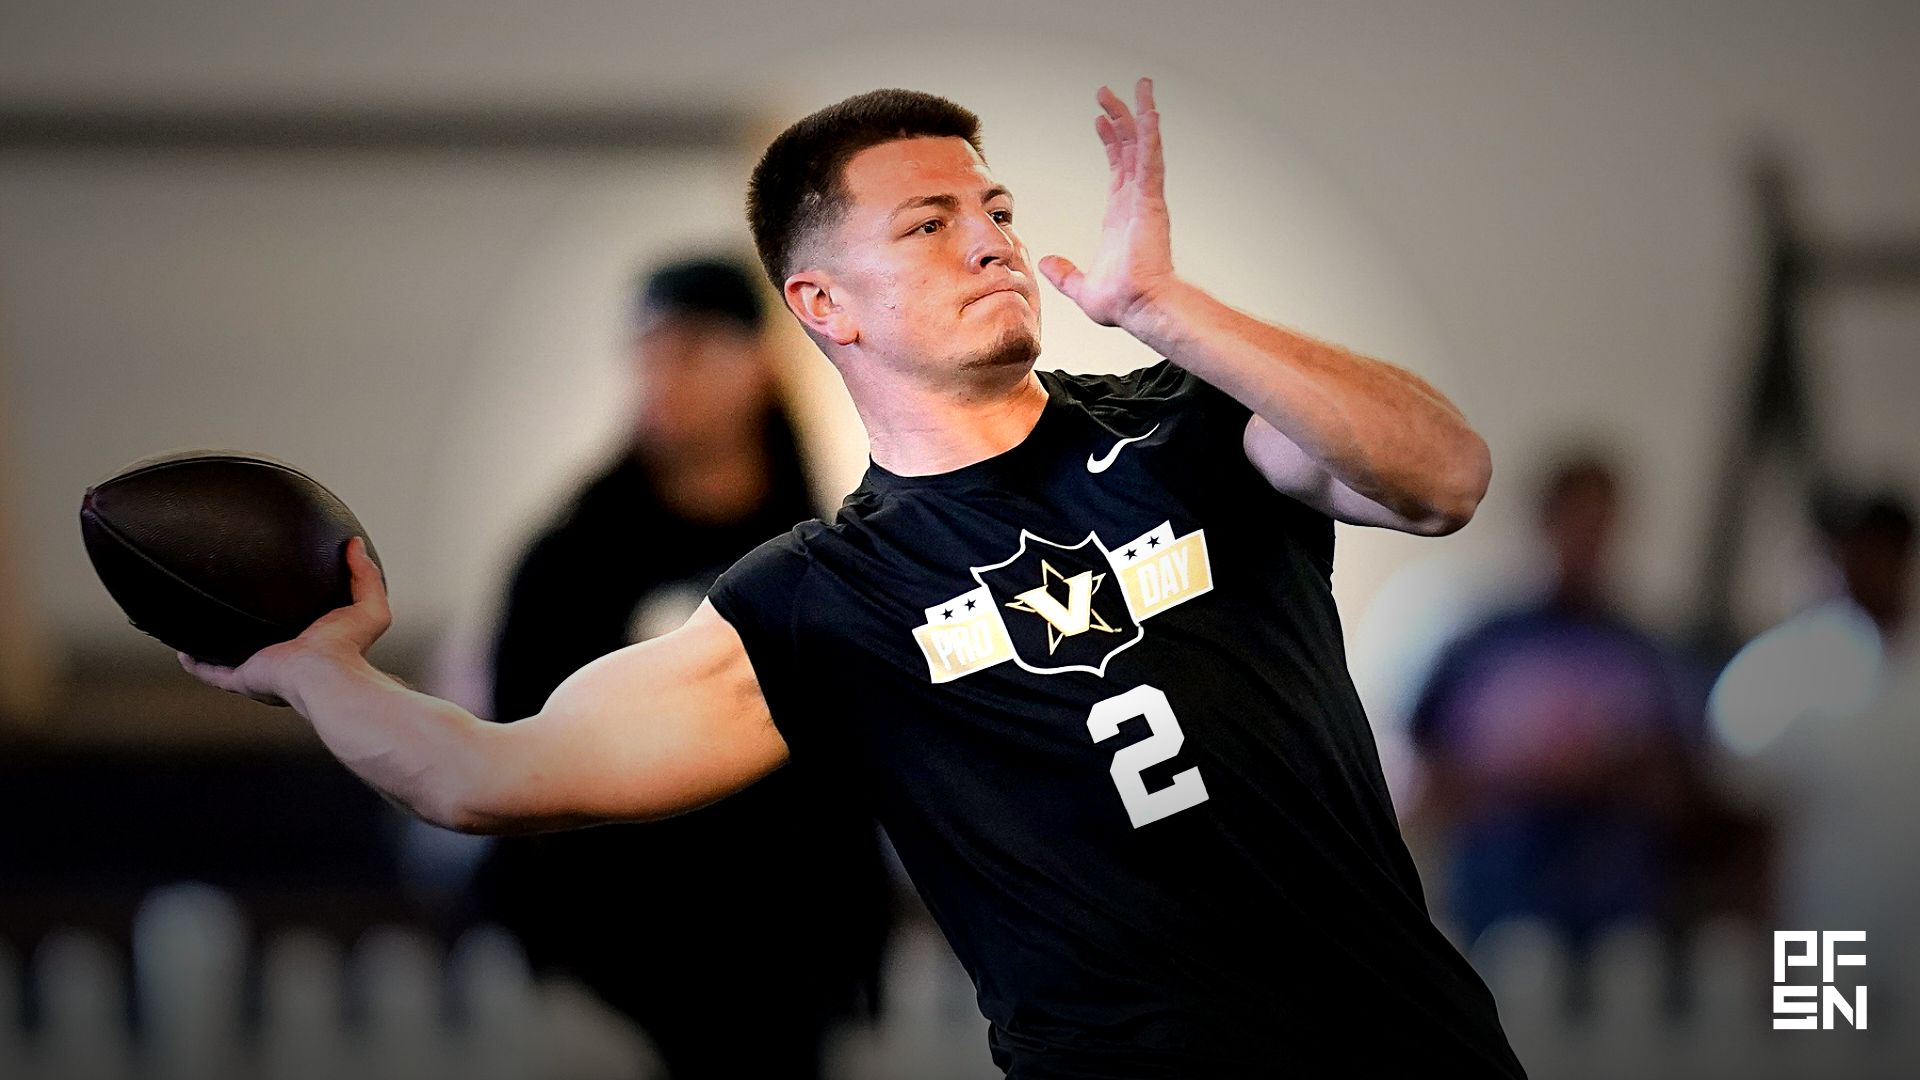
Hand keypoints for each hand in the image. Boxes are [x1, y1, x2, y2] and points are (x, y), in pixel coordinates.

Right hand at [176, 536, 391, 707]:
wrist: (325, 672)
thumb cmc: (347, 648)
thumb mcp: (367, 606)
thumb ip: (364, 574)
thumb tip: (356, 545)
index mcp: (310, 647)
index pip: (295, 629)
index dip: (285, 615)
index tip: (274, 595)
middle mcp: (283, 660)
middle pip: (261, 643)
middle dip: (247, 628)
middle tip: (232, 604)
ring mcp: (261, 669)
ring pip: (232, 657)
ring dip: (217, 644)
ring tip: (202, 622)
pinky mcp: (242, 678)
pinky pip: (211, 671)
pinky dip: (196, 662)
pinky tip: (183, 649)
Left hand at [1039, 77, 1177, 329]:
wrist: (1138, 307)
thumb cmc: (1122, 302)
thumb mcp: (1081, 287)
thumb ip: (1065, 273)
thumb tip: (1046, 263)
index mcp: (1122, 216)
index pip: (1119, 168)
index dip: (1111, 142)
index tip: (1100, 121)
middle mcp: (1136, 201)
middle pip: (1130, 149)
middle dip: (1121, 118)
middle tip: (1109, 93)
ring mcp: (1146, 198)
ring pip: (1144, 145)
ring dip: (1139, 114)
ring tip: (1139, 85)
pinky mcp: (1151, 200)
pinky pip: (1151, 158)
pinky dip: (1151, 133)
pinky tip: (1149, 109)